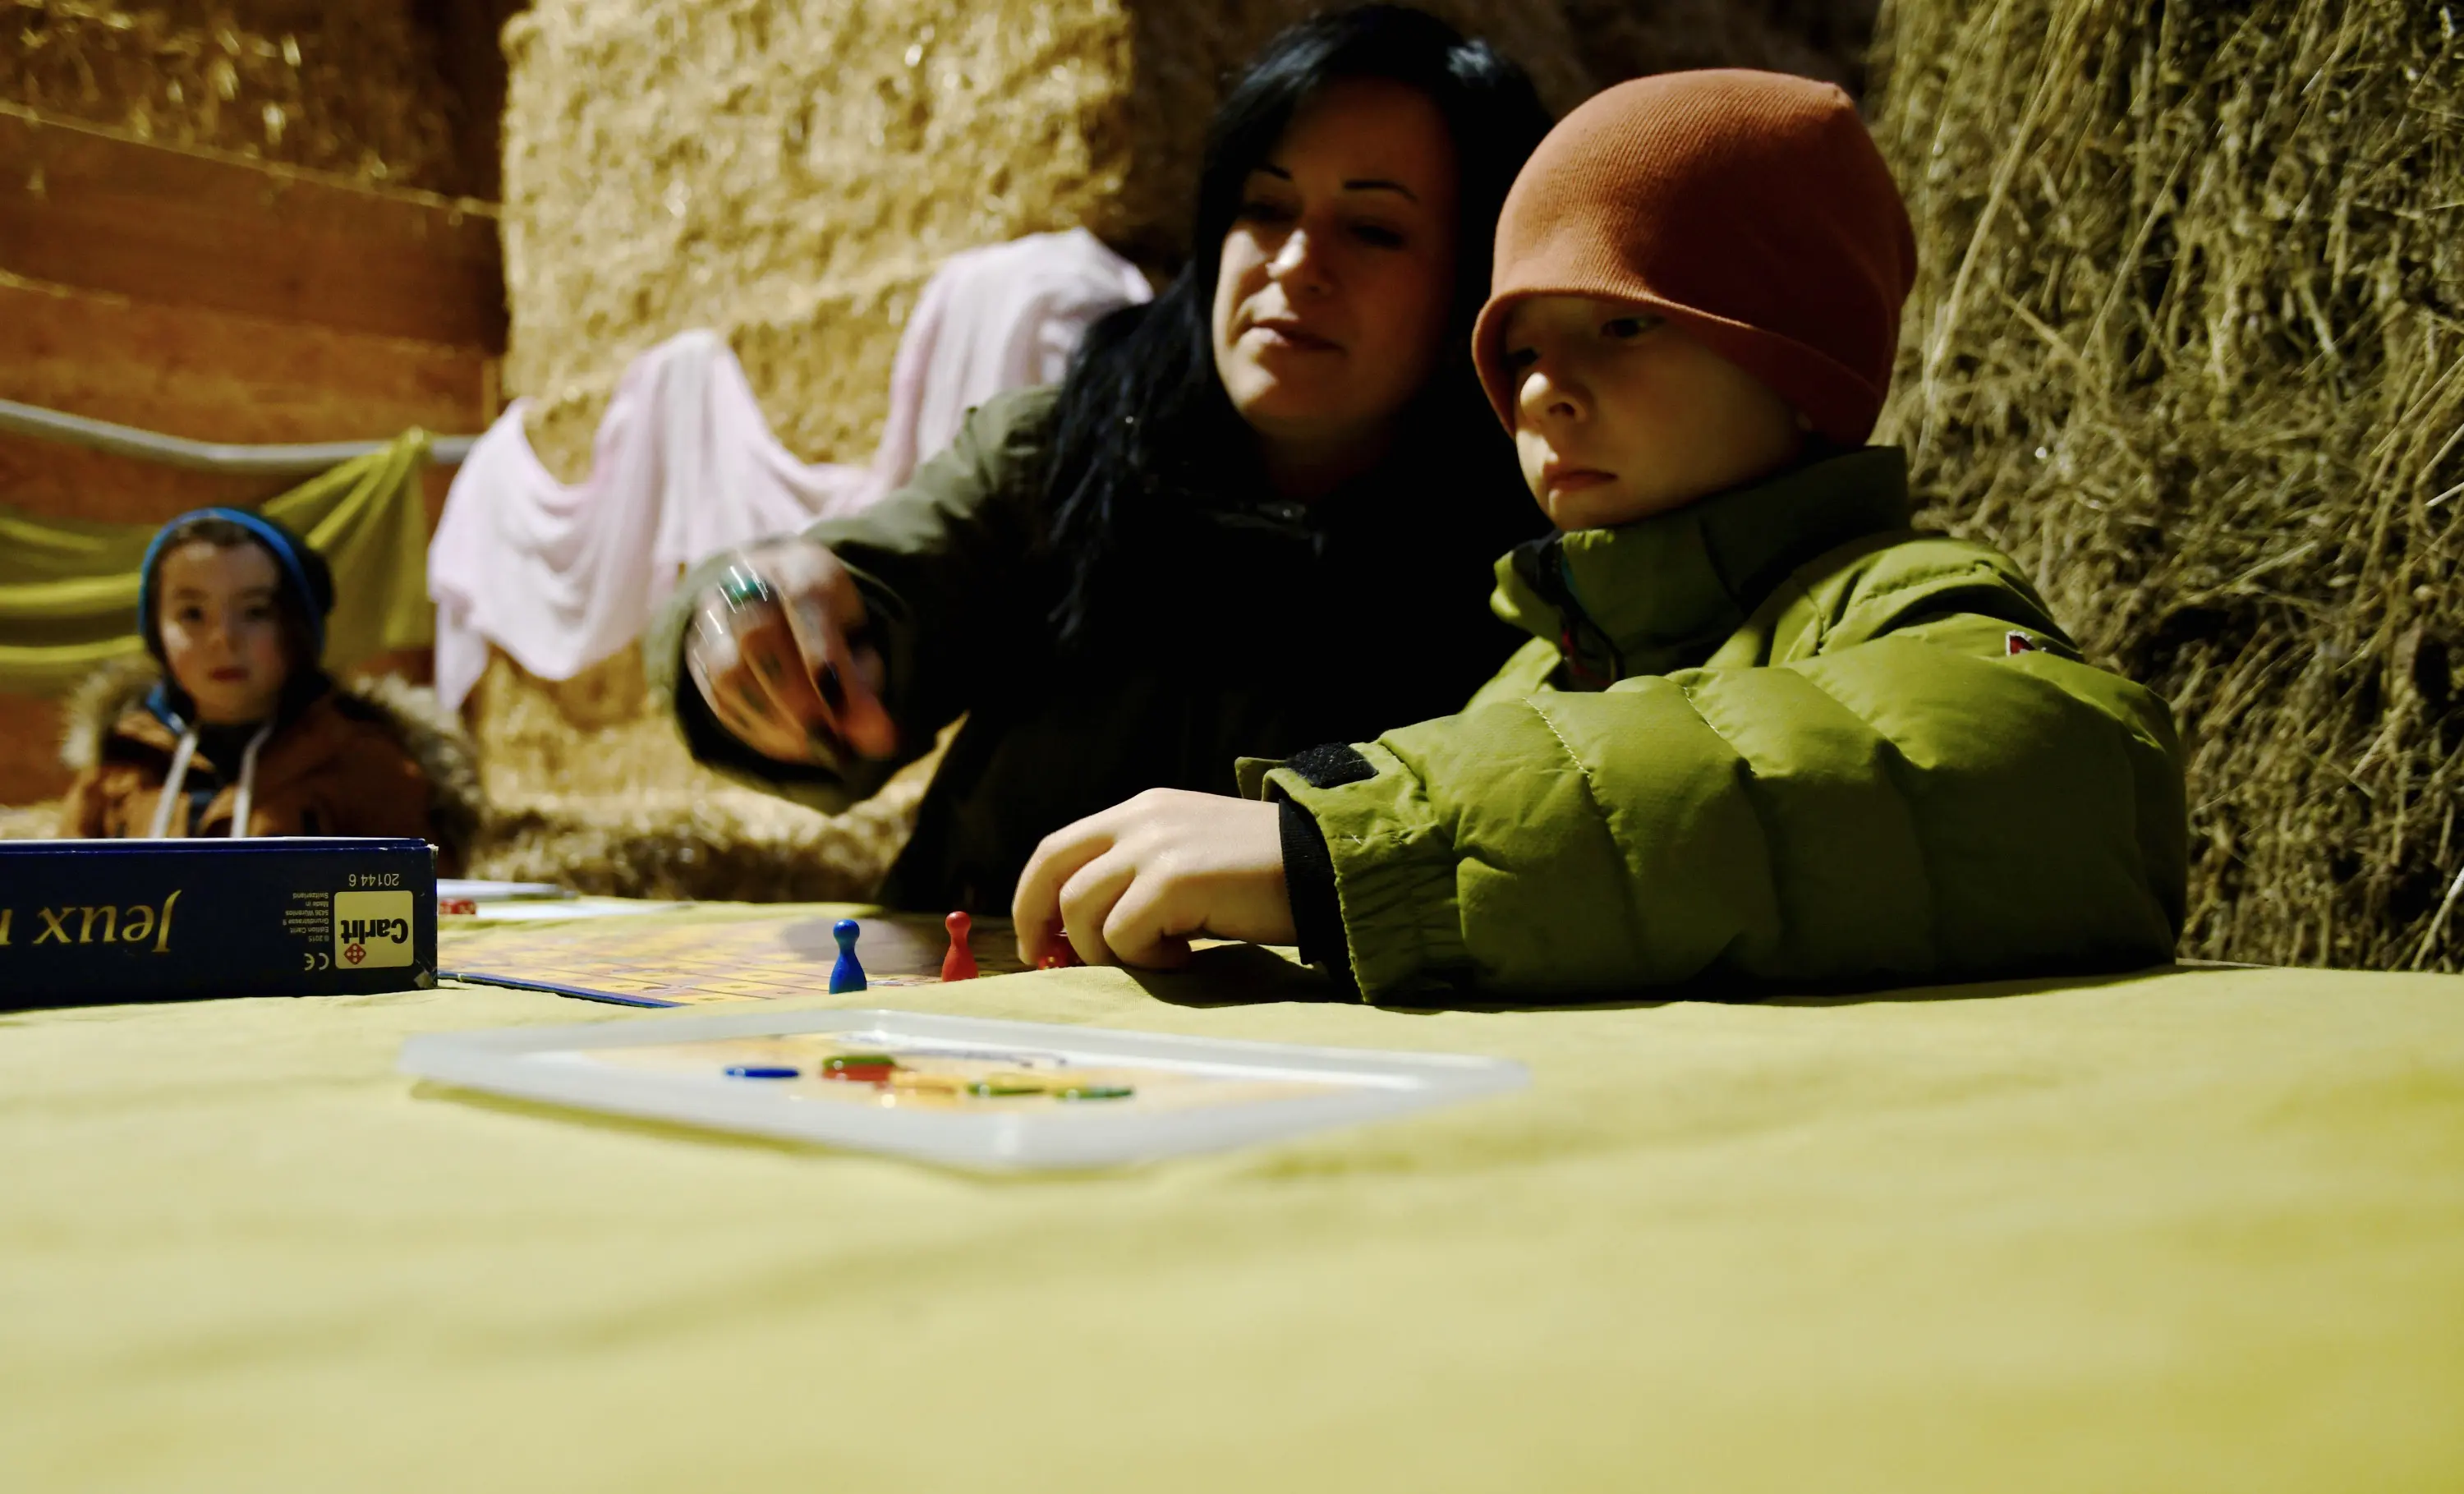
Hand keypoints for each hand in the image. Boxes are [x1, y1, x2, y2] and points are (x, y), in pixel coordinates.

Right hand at [682, 537, 897, 766]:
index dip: (821, 655)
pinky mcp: (695, 653)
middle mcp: (745, 581)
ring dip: (774, 720)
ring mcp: (712, 616)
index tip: (845, 708)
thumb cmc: (832, 625)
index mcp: (799, 564)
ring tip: (813, 747)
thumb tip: (879, 740)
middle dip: (796, 697)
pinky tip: (790, 744)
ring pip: (727, 670)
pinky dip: (757, 730)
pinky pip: (717, 698)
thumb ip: (866, 685)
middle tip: (830, 740)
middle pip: (756, 635)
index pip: (804, 599)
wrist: (778, 598)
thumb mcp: (860, 644)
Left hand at [1012, 789, 1295, 968]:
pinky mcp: (1174, 879)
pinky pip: (1124, 934)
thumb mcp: (1189, 860)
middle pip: (1053, 872)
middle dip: (1038, 924)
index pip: (1057, 849)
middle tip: (1052, 963)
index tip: (1036, 941)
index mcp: (1141, 812)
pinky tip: (1186, 957)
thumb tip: (1080, 933)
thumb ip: (1137, 879)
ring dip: (1107, 950)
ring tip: (1159, 956)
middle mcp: (1141, 820)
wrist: (1328, 866)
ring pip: (1080, 910)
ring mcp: (1156, 846)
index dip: (1033, 897)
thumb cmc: (1263, 878)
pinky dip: (1146, 959)